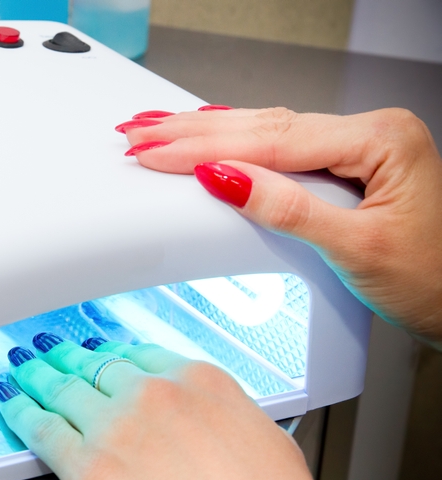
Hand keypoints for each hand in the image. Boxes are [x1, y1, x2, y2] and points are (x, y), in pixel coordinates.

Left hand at [0, 335, 440, 479]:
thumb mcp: (260, 434)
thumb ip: (218, 415)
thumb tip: (202, 422)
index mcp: (196, 379)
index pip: (137, 355)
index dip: (109, 355)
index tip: (97, 356)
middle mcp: (152, 393)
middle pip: (93, 367)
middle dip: (66, 359)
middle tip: (47, 353)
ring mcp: (115, 428)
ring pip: (60, 390)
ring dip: (35, 378)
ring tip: (20, 373)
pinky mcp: (88, 470)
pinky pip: (42, 431)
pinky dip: (20, 415)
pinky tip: (11, 409)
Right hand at [119, 107, 441, 348]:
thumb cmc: (434, 280)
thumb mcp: (356, 249)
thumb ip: (289, 209)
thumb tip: (227, 178)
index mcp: (380, 139)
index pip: (273, 140)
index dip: (205, 147)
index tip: (157, 153)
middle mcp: (370, 133)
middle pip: (264, 125)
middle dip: (194, 130)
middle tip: (140, 134)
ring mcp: (359, 145)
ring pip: (268, 131)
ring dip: (208, 132)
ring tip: (158, 130)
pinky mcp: (348, 164)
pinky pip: (283, 145)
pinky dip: (239, 143)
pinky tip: (212, 133)